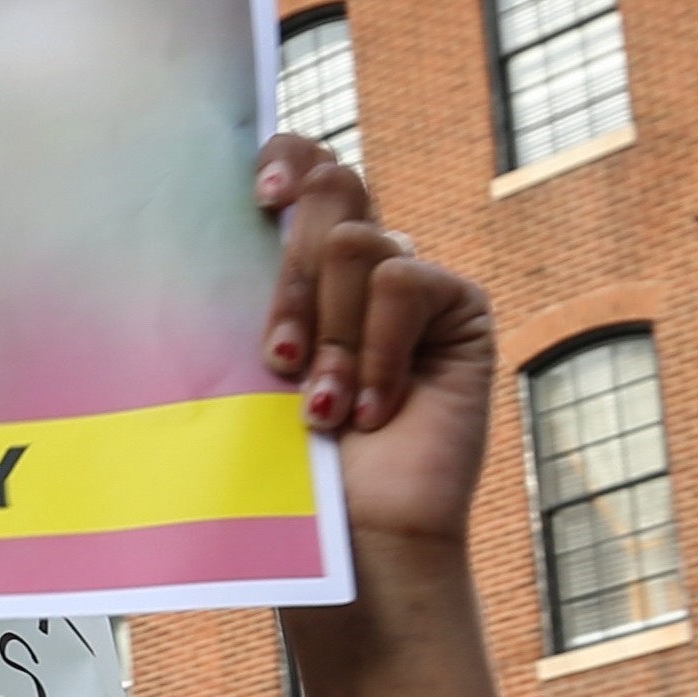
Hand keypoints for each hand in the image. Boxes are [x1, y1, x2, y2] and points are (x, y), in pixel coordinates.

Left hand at [255, 137, 493, 555]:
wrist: (352, 541)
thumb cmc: (286, 470)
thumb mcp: (248, 366)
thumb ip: (248, 287)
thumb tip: (239, 207)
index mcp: (303, 265)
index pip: (305, 164)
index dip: (288, 155)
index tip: (258, 195)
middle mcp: (361, 264)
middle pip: (329, 193)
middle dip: (290, 280)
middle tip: (278, 362)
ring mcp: (412, 285)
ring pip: (357, 242)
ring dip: (331, 334)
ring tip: (324, 409)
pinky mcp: (458, 310)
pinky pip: (405, 282)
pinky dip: (378, 350)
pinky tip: (374, 411)